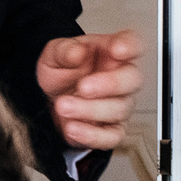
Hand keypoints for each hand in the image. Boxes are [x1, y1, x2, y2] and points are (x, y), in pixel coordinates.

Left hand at [37, 29, 143, 150]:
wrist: (48, 98)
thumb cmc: (62, 72)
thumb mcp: (55, 54)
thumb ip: (65, 51)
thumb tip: (77, 52)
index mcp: (112, 52)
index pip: (132, 43)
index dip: (130, 46)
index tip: (118, 49)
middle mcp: (121, 78)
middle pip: (132, 80)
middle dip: (109, 84)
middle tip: (83, 87)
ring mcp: (119, 104)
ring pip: (119, 109)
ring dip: (90, 110)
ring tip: (64, 106)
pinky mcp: (111, 128)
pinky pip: (112, 136)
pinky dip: (92, 135)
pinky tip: (73, 128)